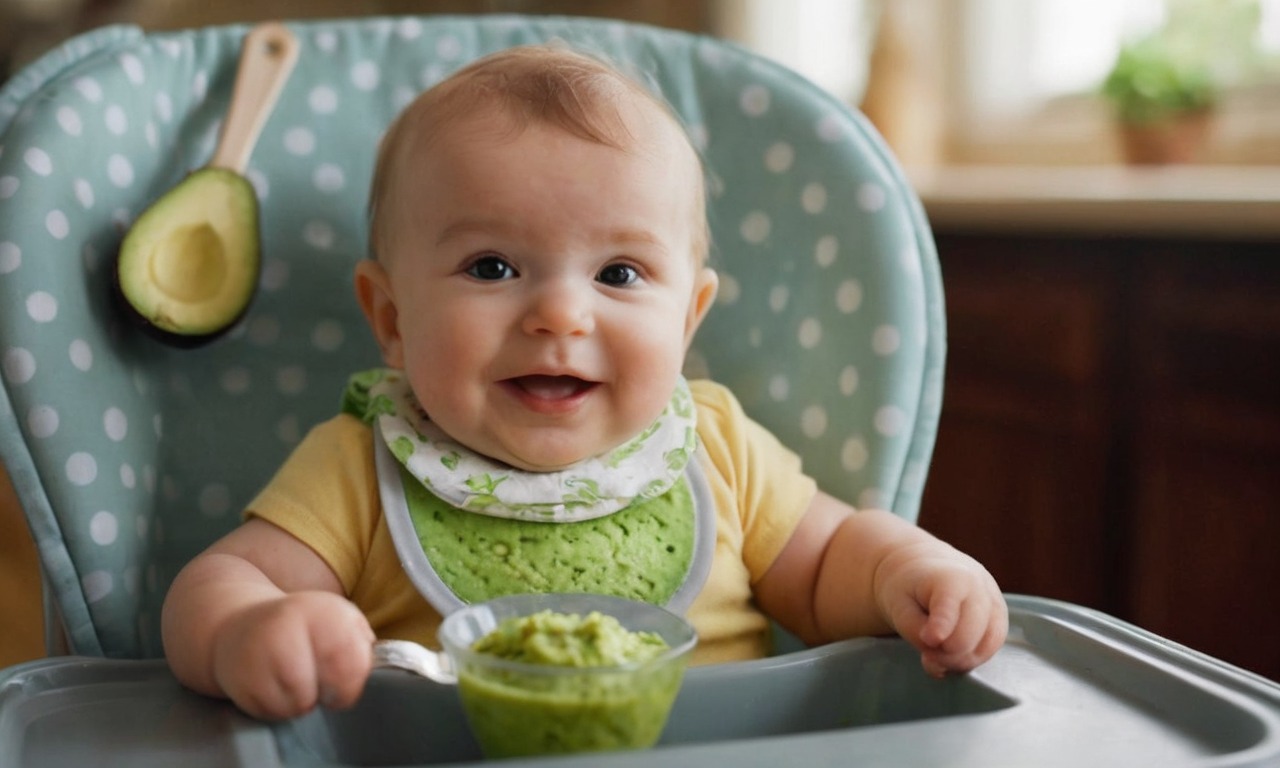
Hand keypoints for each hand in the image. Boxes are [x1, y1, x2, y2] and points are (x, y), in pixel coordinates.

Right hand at [210, 591, 375, 719]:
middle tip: (322, 684)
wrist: (237, 625)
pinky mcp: (239, 678)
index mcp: (322, 610)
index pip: (352, 658)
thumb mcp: (335, 619)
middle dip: (332, 693)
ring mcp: (260, 652)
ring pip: (300, 704)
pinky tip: (273, 687)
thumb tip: (373, 665)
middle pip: (327, 684)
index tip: (346, 684)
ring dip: (303, 703)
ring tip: (295, 682)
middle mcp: (288, 625)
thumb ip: (359, 640)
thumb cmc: (298, 628)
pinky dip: (278, 708)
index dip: (354, 681)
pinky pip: (273, 713)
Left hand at [875, 541, 1007, 676]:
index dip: (941, 625)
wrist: (926, 567)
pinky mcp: (999, 618)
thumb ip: (914, 630)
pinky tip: (948, 657)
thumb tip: (937, 649)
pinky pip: (990, 648)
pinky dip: (969, 659)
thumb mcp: (898, 606)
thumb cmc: (909, 587)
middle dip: (948, 653)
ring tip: (935, 660)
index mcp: (951, 576)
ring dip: (960, 661)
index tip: (929, 639)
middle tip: (926, 658)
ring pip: (988, 645)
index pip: (951, 604)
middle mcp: (980, 587)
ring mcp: (994, 603)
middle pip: (973, 631)